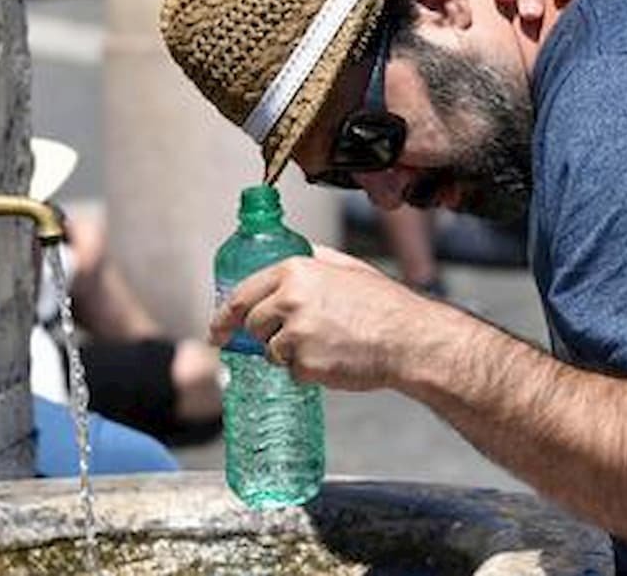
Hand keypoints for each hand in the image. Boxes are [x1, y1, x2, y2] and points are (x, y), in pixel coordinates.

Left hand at [210, 251, 432, 390]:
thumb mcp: (347, 267)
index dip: (224, 315)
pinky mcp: (305, 363)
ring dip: (290, 354)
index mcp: (295, 271)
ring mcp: (296, 332)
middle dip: (265, 335)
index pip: (242, 293)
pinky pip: (294, 372)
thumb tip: (296, 252)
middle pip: (253, 324)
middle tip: (287, 341)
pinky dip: (310, 372)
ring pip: (271, 351)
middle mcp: (290, 298)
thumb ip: (315, 259)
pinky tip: (336, 359)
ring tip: (328, 344)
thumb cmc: (383, 304)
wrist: (408, 338)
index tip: (217, 330)